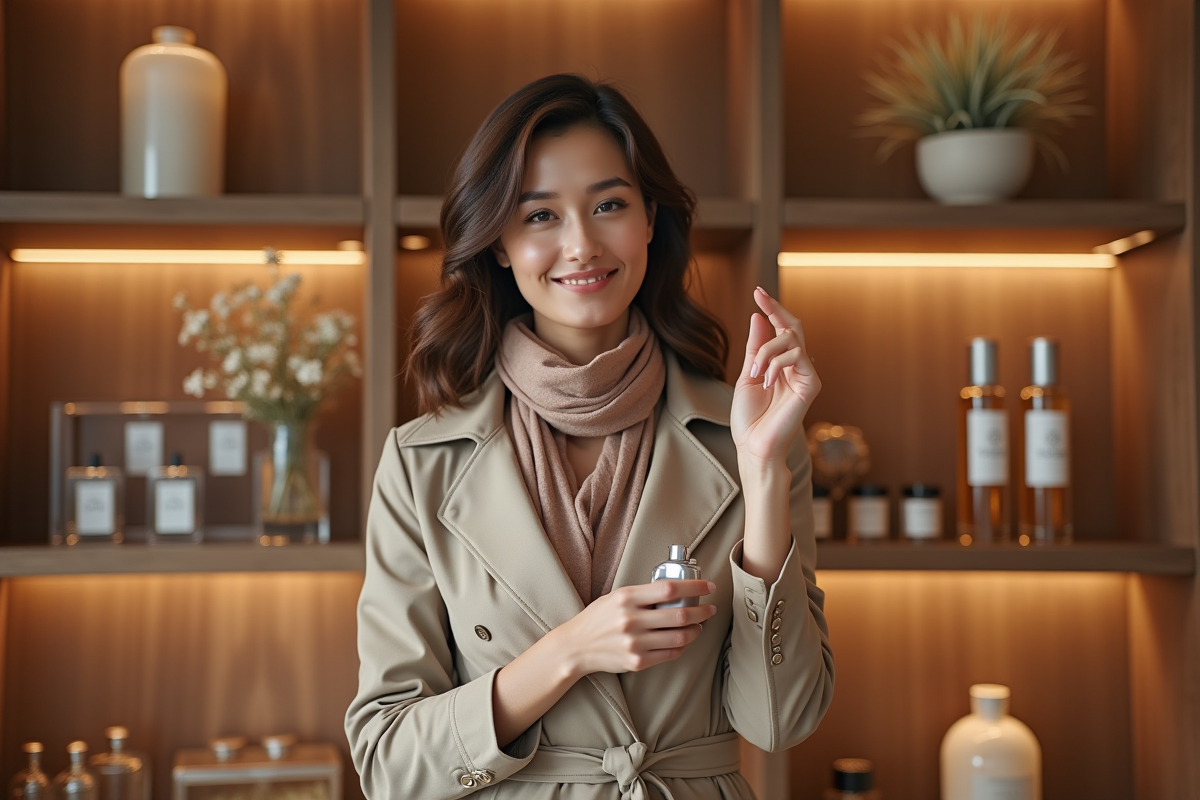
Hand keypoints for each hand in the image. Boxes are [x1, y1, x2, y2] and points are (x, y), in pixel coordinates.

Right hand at [552, 580, 716, 678]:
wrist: (577, 647)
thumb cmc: (598, 619)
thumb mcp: (616, 597)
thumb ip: (643, 595)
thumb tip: (676, 592)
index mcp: (626, 598)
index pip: (668, 589)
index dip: (693, 588)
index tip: (708, 587)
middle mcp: (631, 620)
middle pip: (679, 615)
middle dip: (702, 612)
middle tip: (710, 609)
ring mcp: (634, 643)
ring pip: (679, 637)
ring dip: (695, 631)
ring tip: (698, 626)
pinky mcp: (637, 662)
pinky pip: (670, 654)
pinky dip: (682, 646)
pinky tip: (684, 640)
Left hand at [731, 287, 820, 464]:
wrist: (754, 445)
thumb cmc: (749, 417)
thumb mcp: (748, 374)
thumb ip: (756, 347)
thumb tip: (759, 317)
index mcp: (781, 365)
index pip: (780, 331)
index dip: (772, 310)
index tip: (758, 292)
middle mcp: (796, 367)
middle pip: (793, 328)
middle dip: (776, 310)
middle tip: (760, 296)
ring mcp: (805, 375)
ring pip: (791, 340)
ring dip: (767, 351)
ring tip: (755, 372)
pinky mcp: (811, 385)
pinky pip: (797, 357)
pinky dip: (776, 363)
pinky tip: (766, 381)